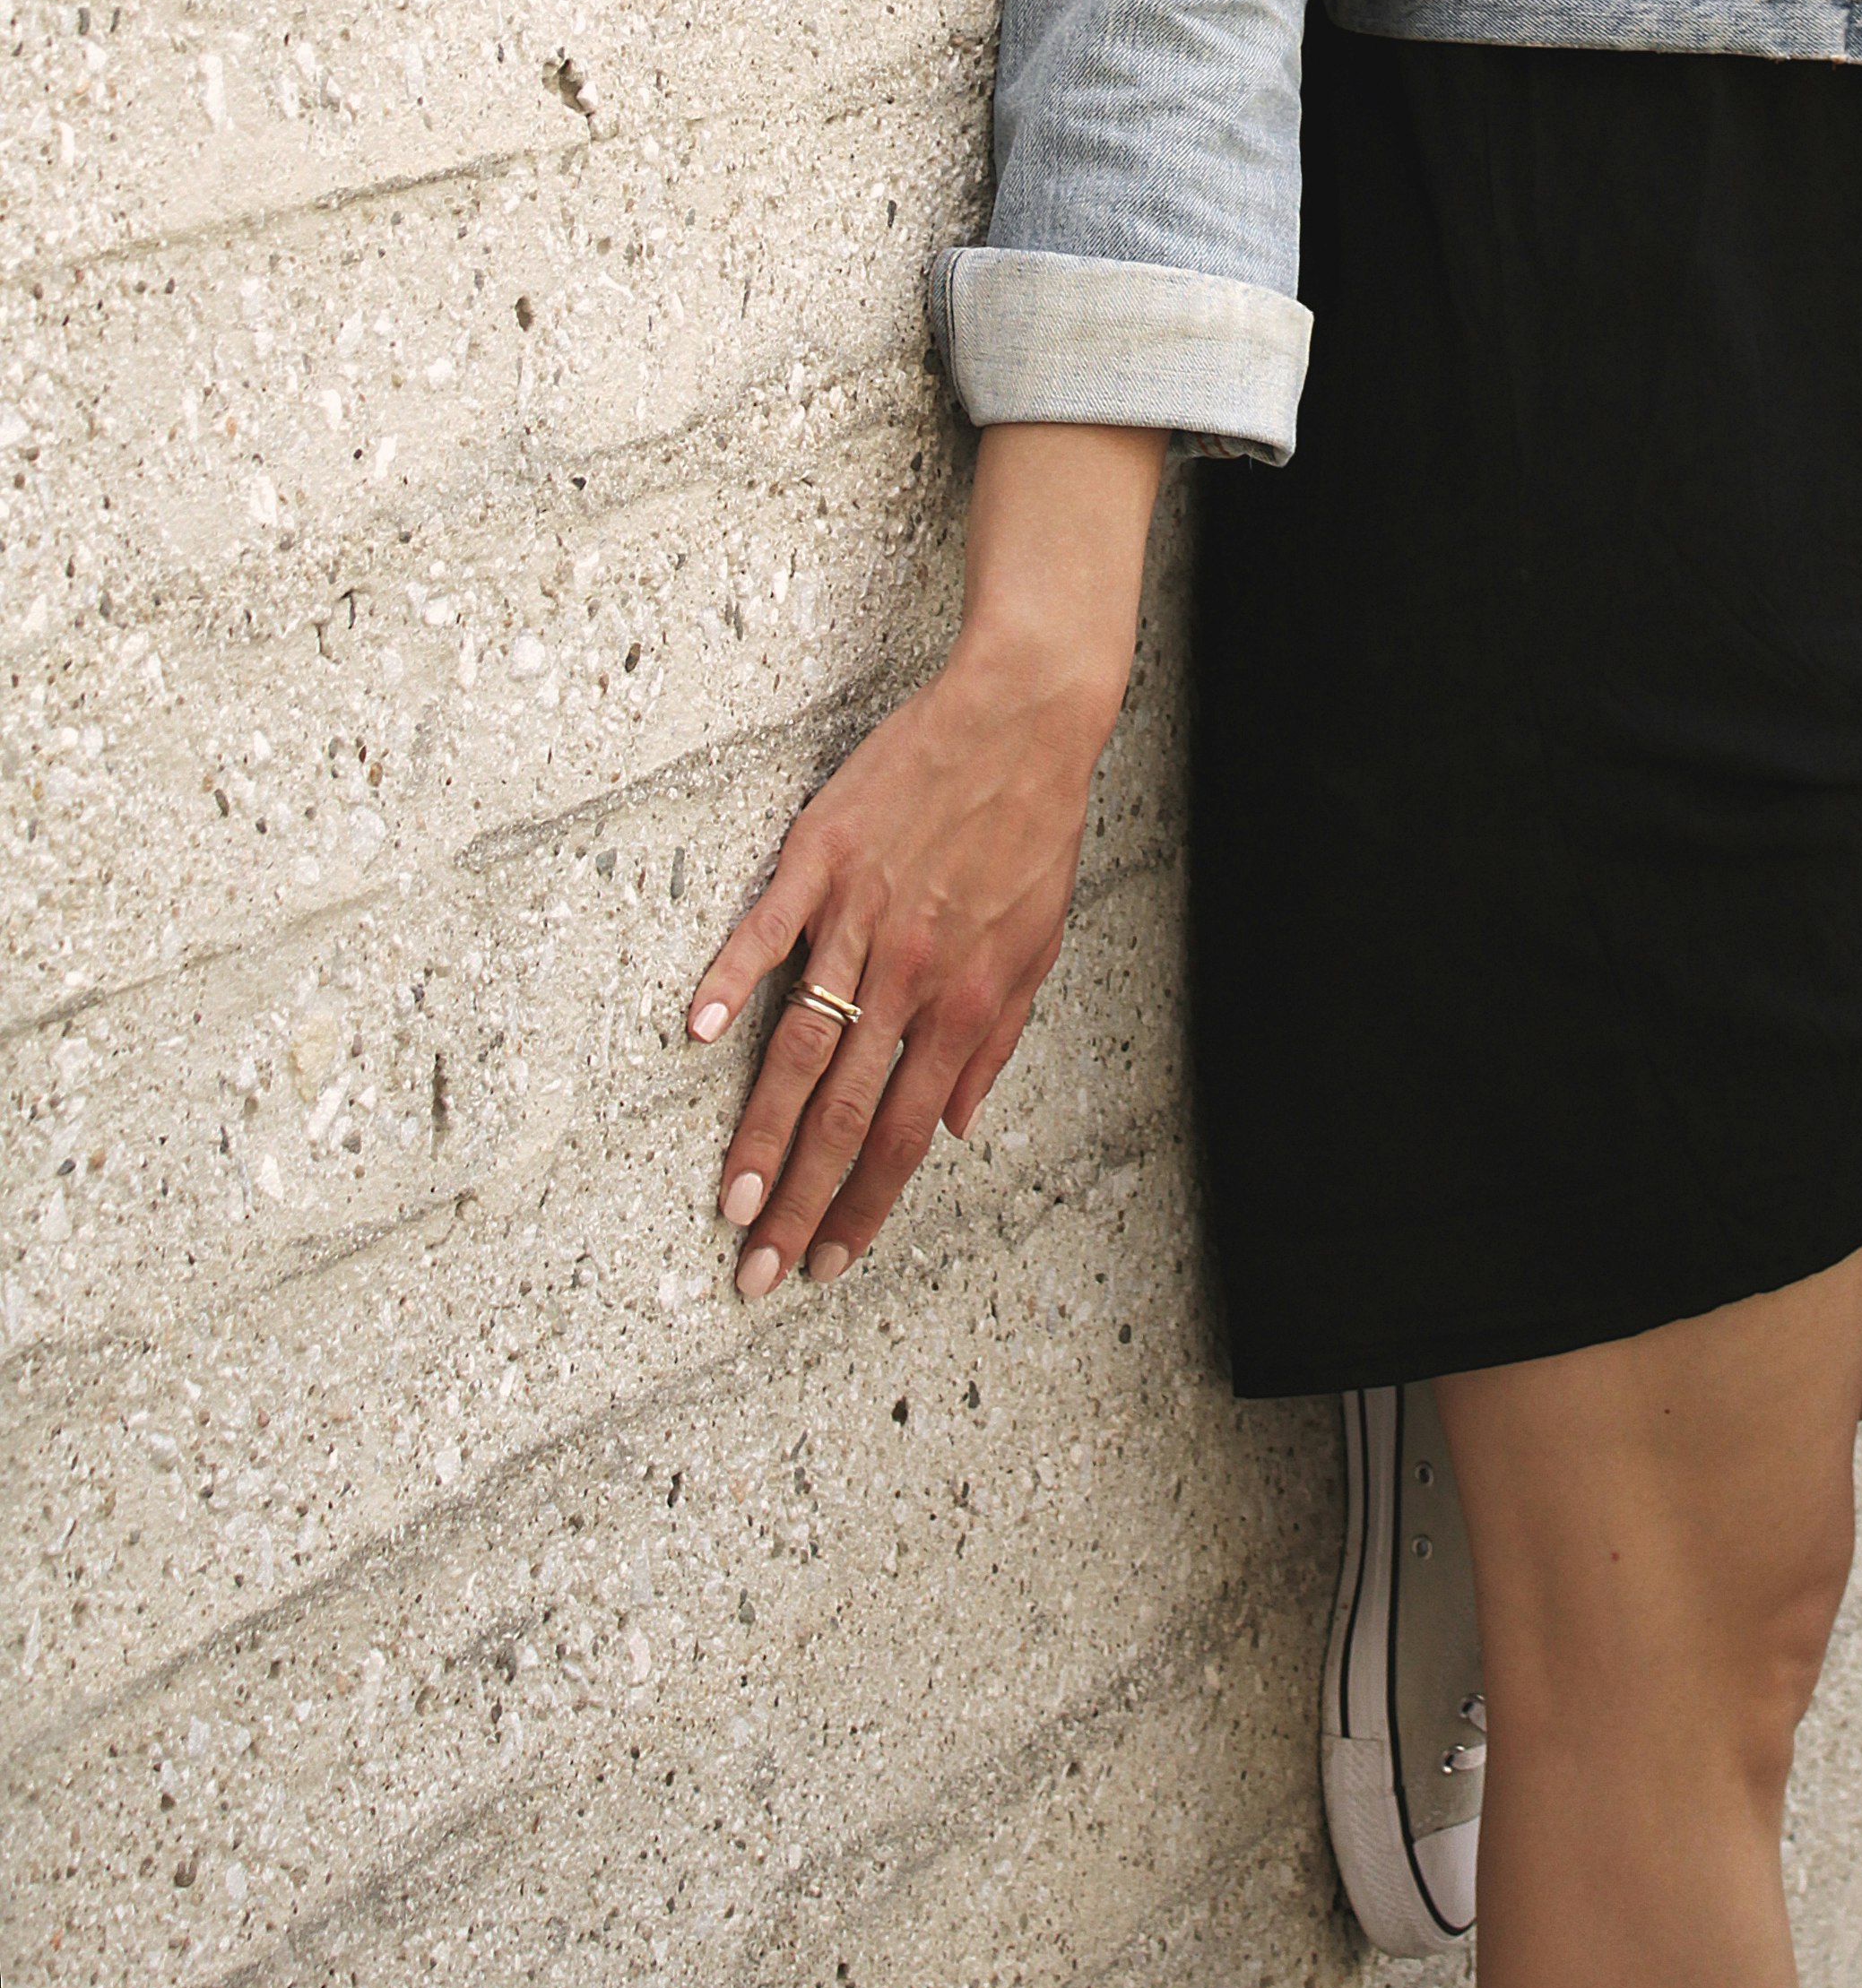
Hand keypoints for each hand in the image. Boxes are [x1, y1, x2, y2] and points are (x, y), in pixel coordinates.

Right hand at [686, 421, 1162, 1296]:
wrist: (1025, 717)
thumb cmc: (1035, 829)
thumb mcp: (1040, 945)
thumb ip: (997, 1041)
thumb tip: (959, 1125)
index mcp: (965, 1003)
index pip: (904, 1134)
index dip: (863, 1206)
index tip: (824, 1263)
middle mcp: (910, 974)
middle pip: (845, 1112)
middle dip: (798, 1201)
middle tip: (754, 1271)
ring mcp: (860, 916)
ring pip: (802, 1044)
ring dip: (763, 1129)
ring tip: (730, 1196)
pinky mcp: (822, 857)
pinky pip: (768, 930)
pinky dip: (730, 981)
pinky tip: (695, 1032)